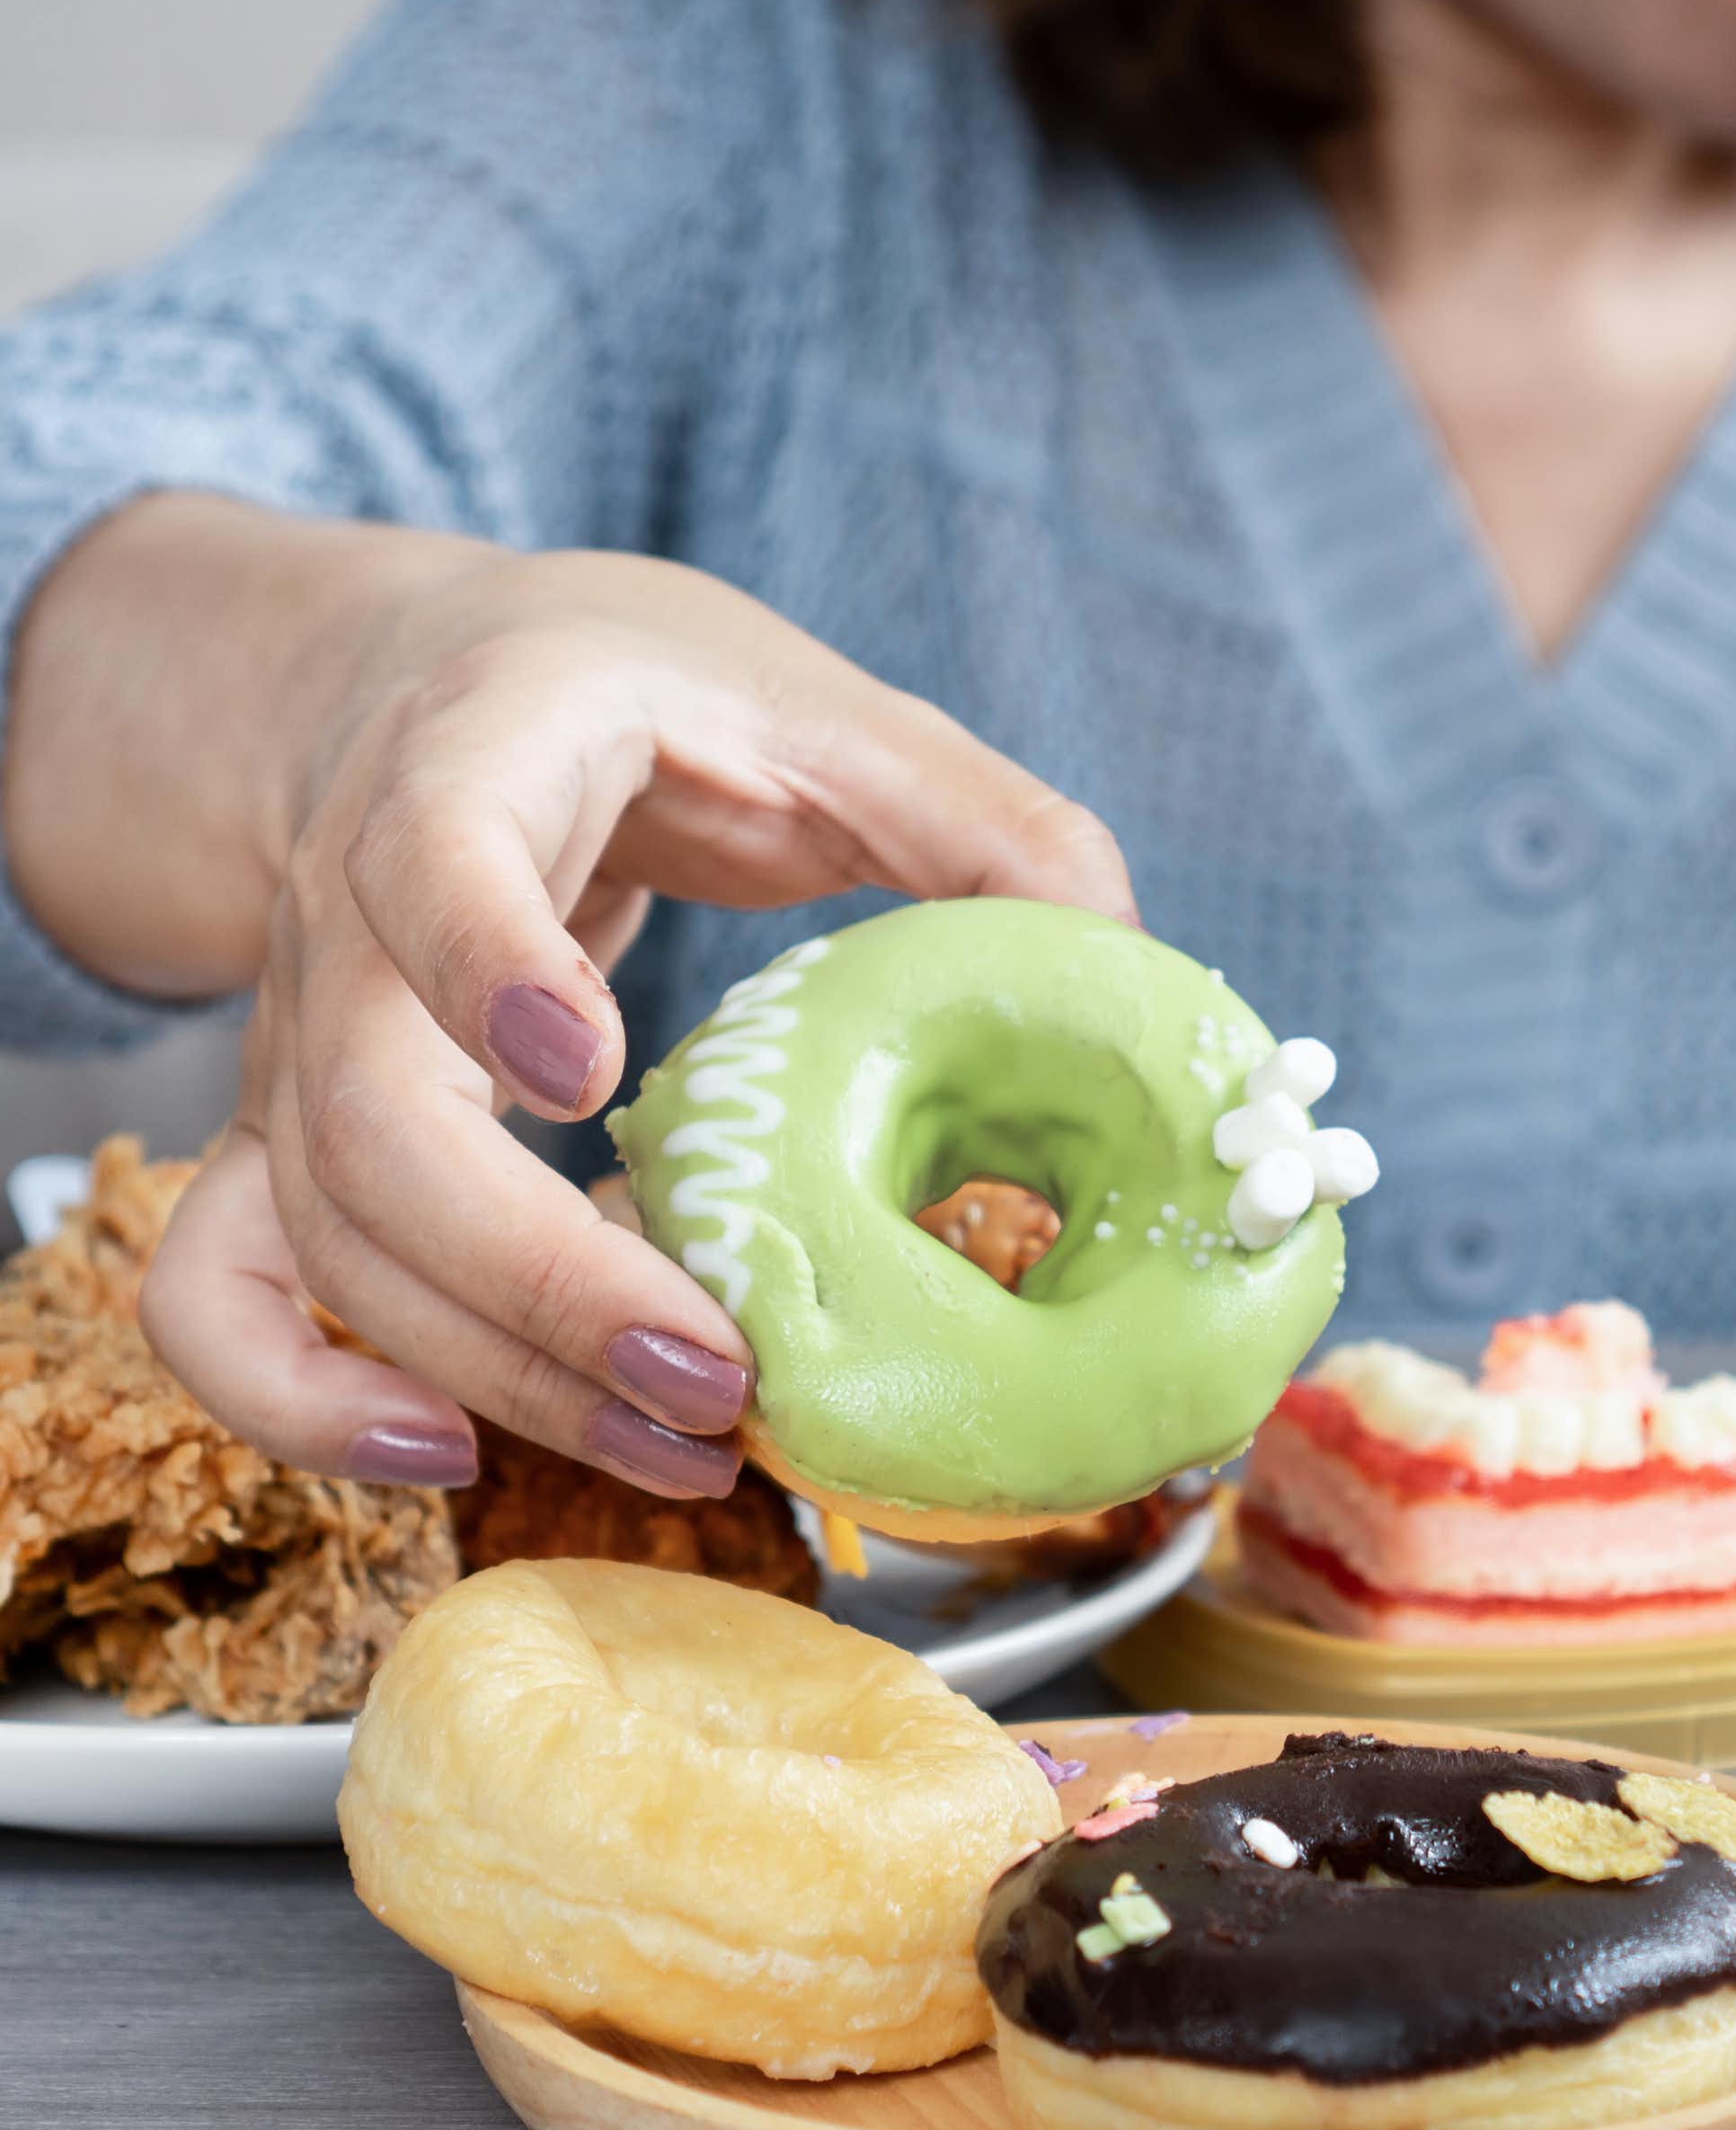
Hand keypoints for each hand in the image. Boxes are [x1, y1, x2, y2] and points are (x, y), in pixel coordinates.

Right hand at [136, 537, 1133, 1496]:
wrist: (435, 680)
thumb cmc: (636, 693)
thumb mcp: (815, 708)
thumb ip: (976, 818)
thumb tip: (1118, 959)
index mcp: (476, 756)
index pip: (428, 851)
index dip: (485, 961)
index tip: (587, 1072)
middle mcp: (348, 912)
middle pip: (362, 1117)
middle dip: (535, 1276)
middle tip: (720, 1373)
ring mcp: (296, 1037)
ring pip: (319, 1235)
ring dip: (488, 1369)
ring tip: (682, 1444)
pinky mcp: (292, 1136)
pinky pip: (223, 1289)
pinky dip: (306, 1395)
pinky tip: (452, 1449)